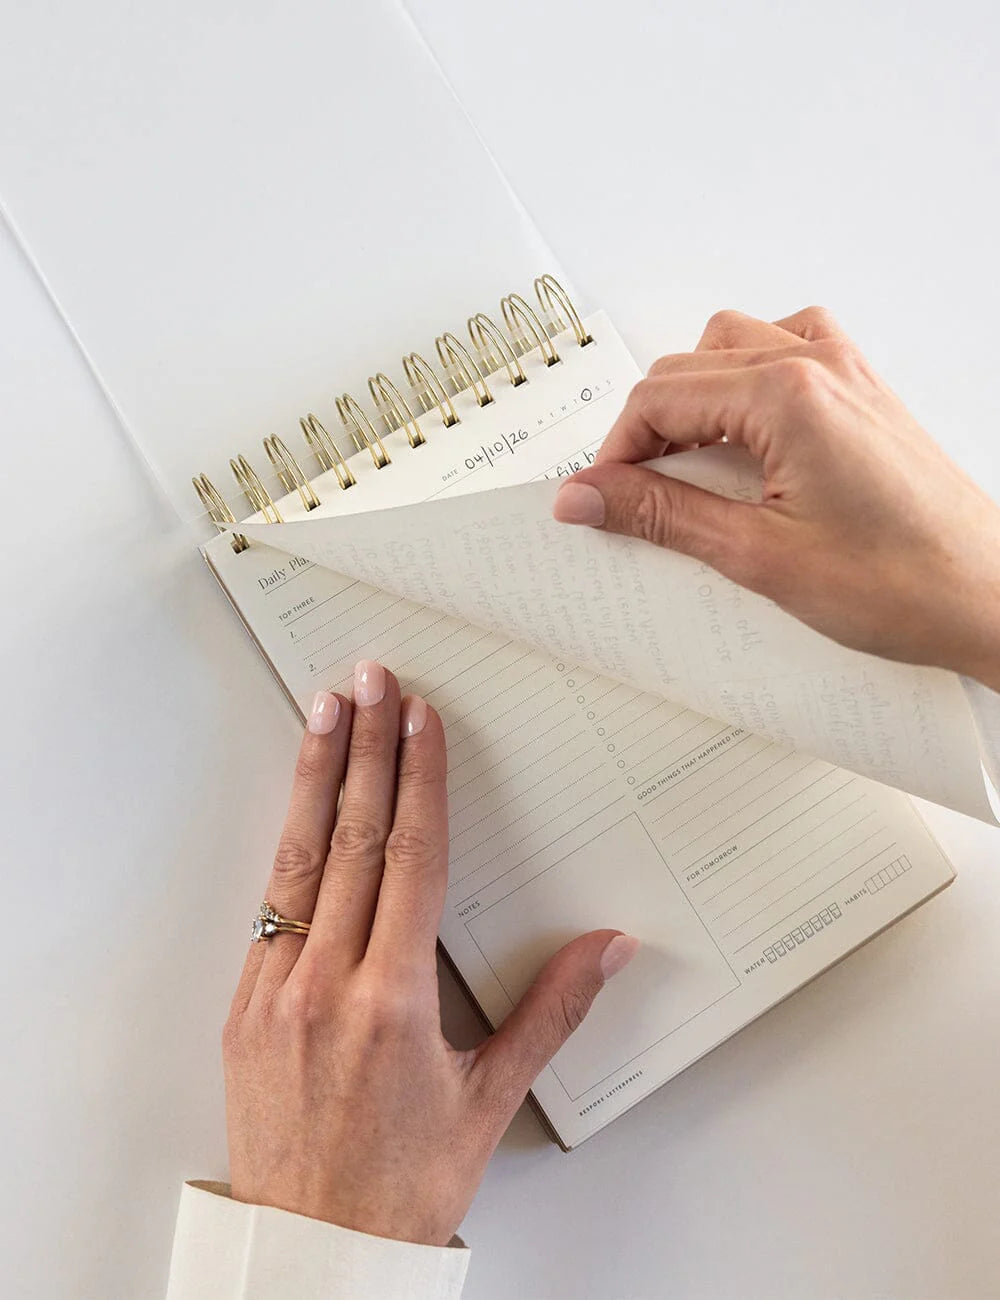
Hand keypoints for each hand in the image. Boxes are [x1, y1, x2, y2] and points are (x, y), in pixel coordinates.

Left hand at [223, 661, 636, 1245]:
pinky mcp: (244, 1007)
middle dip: (365, 748)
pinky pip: (268, 907)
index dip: (419, 781)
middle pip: (352, 839)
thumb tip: (611, 946)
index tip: (422, 721)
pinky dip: (286, 843)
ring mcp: (275, 993)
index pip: (411, 859)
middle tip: (372, 680)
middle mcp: (327, 985)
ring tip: (324, 709)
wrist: (314, 1252)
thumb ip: (551, 1012)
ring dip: (315, 776)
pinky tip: (296, 802)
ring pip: (298, 861)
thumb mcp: (491, 1101)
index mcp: (394, 1002)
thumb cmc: (407, 1184)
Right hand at [554, 308, 999, 690]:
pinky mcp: (862, 392)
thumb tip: (587, 496)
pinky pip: (786, 351)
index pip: (660, 398)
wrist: (988, 598)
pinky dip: (746, 382)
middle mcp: (818, 365)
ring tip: (685, 467)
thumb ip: (662, 515)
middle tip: (630, 498)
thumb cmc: (902, 583)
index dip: (615, 451)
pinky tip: (745, 436)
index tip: (598, 500)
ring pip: (731, 347)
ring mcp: (846, 372)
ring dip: (693, 397)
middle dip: (645, 429)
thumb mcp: (757, 556)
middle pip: (687, 367)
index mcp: (788, 395)